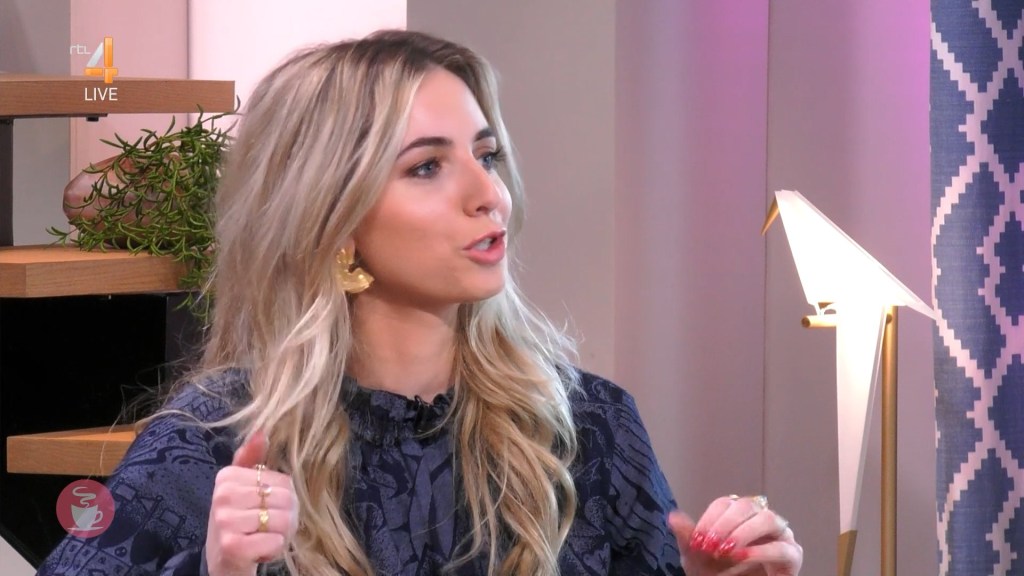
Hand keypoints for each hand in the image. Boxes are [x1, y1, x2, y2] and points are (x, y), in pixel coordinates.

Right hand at [205, 430, 298, 575]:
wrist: (222, 562)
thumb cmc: (236, 522)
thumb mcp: (241, 489)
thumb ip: (251, 460)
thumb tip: (262, 432)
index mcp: (227, 477)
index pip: (283, 480)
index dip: (284, 498)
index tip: (265, 509)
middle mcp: (222, 495)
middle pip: (286, 499)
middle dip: (286, 518)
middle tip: (268, 528)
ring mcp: (225, 521)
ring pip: (283, 520)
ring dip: (280, 535)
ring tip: (263, 538)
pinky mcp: (232, 545)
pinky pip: (275, 541)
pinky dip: (274, 549)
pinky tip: (258, 551)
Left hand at [668, 495, 801, 575]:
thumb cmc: (718, 574)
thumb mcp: (698, 558)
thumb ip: (688, 538)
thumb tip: (673, 516)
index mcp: (737, 515)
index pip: (724, 503)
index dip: (710, 519)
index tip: (696, 540)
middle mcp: (759, 520)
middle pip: (746, 505)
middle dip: (725, 524)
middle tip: (709, 545)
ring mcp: (779, 535)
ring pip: (768, 518)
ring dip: (743, 533)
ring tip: (725, 551)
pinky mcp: (792, 556)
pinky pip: (782, 547)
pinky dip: (760, 551)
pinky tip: (742, 558)